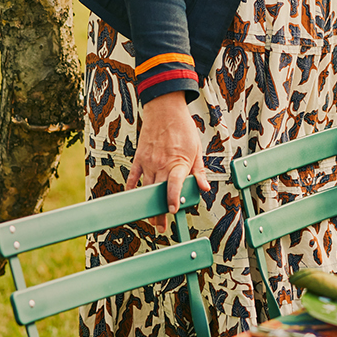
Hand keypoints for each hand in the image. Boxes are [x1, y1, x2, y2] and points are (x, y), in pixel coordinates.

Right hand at [126, 91, 209, 226]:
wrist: (165, 109)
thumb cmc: (183, 129)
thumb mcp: (196, 149)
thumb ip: (199, 171)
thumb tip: (204, 189)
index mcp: (178, 163)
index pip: (175, 185)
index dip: (174, 199)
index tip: (173, 211)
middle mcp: (161, 164)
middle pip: (160, 192)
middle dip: (160, 211)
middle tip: (161, 227)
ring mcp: (148, 162)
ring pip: (147, 188)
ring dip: (148, 204)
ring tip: (150, 219)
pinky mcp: (139, 157)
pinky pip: (133, 176)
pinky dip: (132, 188)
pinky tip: (133, 199)